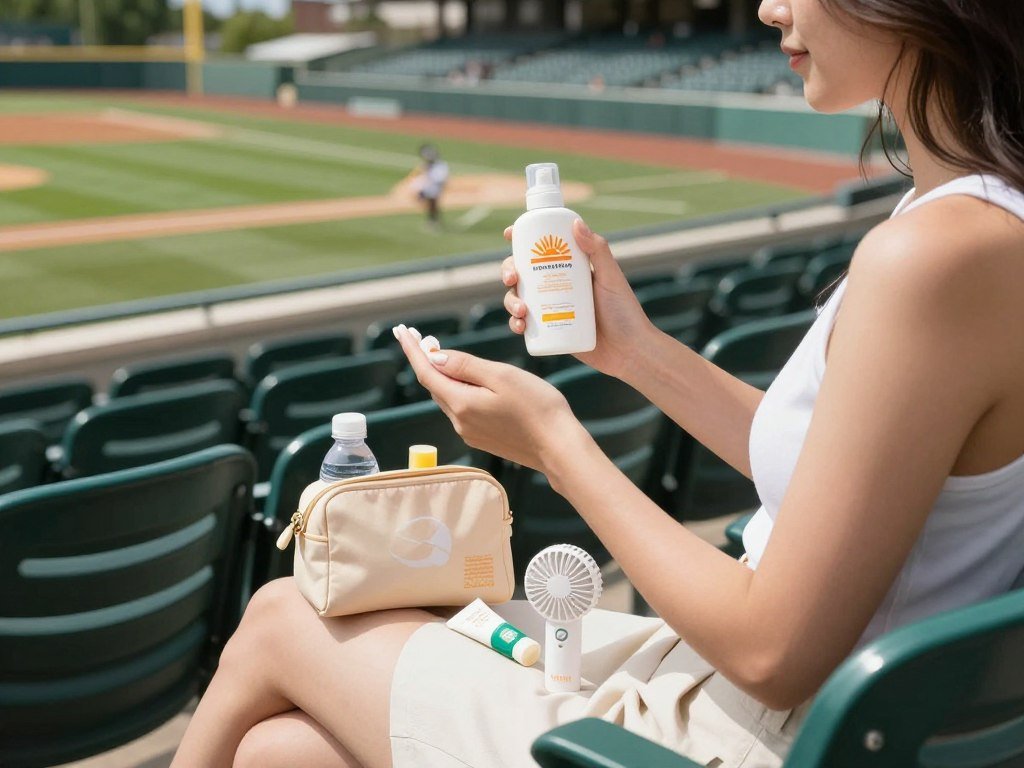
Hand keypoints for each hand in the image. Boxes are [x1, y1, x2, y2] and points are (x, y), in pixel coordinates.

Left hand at [393, 324, 584, 472]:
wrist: (559, 448)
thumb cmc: (537, 407)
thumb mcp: (501, 376)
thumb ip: (465, 366)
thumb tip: (434, 357)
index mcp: (461, 403)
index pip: (426, 372)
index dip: (412, 350)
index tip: (402, 331)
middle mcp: (460, 421)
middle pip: (435, 385)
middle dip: (426, 360)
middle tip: (421, 337)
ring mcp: (471, 432)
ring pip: (448, 398)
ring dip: (442, 376)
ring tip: (443, 355)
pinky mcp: (483, 438)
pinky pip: (462, 409)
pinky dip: (458, 391)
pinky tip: (468, 382)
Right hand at [502, 218, 654, 378]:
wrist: (628, 352)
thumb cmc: (625, 312)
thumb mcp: (611, 277)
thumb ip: (597, 250)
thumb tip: (575, 222)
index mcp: (571, 268)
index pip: (543, 249)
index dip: (522, 240)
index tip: (509, 235)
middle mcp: (558, 286)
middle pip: (523, 272)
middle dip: (508, 271)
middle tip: (511, 278)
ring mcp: (551, 309)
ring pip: (518, 298)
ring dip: (510, 300)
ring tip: (522, 309)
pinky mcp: (549, 332)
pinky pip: (525, 324)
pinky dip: (516, 323)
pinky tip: (520, 325)